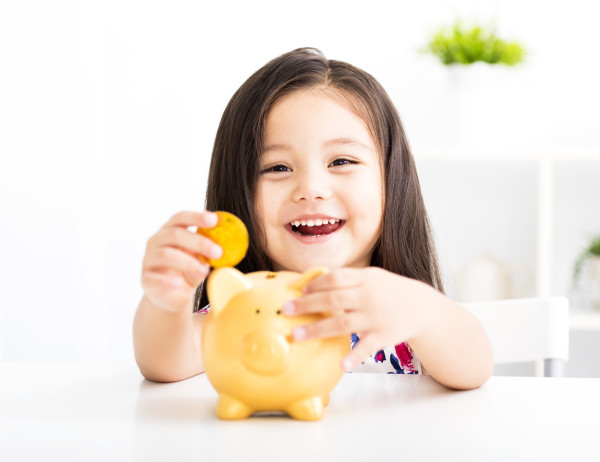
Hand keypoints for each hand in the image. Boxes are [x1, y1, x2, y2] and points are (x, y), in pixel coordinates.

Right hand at [141, 211, 222, 312]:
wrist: (172, 296)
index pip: (180, 218)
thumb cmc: (187, 271)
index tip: (214, 220)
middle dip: (199, 242)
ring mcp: (149, 260)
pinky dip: (167, 280)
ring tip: (205, 271)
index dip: (196, 217)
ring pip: (166, 255)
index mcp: (169, 231)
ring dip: (188, 262)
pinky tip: (179, 283)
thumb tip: (228, 241)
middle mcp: (156, 242)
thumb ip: (209, 248)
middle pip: (175, 235)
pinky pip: (154, 278)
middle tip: (218, 252)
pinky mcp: (145, 279)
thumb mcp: (200, 258)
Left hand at [283, 267, 429, 370]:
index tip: (299, 291)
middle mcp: (368, 297)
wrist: (421, 307)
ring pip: (343, 324)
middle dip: (307, 304)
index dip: (315, 284)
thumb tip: (314, 278)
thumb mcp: (371, 276)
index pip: (334, 278)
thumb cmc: (388, 291)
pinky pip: (366, 348)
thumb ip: (346, 278)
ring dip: (318, 329)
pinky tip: (341, 365)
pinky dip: (354, 357)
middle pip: (333, 300)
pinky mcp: (383, 336)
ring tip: (297, 336)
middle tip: (286, 310)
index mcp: (364, 279)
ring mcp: (375, 317)